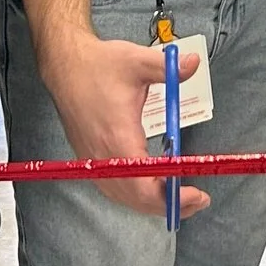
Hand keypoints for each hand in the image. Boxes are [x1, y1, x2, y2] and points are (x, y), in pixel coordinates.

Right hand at [36, 28, 210, 219]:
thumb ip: (168, 67)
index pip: (144, 185)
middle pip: (138, 199)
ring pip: (125, 197)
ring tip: (182, 197)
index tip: (196, 193)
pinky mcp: (92, 159)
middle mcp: (104, 156)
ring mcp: (96, 161)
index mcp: (118, 137)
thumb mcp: (138, 61)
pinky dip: (137, 196)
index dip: (171, 196)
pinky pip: (115, 189)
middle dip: (171, 204)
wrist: (66, 67)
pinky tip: (153, 189)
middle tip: (199, 198)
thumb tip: (193, 63)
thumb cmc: (99, 66)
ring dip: (154, 203)